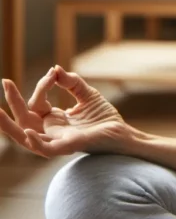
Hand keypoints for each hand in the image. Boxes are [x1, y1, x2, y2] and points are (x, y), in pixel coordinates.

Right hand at [0, 66, 130, 157]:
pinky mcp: (69, 147)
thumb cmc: (103, 117)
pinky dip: (36, 143)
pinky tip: (29, 131)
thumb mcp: (86, 94)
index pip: (37, 103)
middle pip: (24, 119)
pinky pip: (47, 149)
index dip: (43, 86)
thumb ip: (71, 82)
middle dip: (12, 102)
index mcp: (53, 120)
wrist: (122, 132)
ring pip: (26, 137)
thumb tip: (55, 68)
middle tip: (5, 81)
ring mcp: (57, 140)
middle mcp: (51, 131)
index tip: (52, 73)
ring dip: (9, 127)